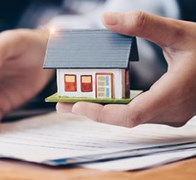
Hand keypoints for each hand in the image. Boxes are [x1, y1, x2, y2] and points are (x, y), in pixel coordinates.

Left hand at [57, 11, 195, 126]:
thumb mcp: (179, 32)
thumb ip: (144, 25)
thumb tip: (107, 19)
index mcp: (172, 96)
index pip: (129, 116)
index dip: (100, 114)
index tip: (75, 106)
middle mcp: (170, 113)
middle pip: (123, 119)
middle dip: (93, 111)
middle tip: (63, 104)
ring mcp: (170, 115)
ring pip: (129, 118)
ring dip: (102, 110)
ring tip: (75, 100)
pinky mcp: (168, 112)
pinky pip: (137, 113)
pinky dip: (117, 106)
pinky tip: (101, 97)